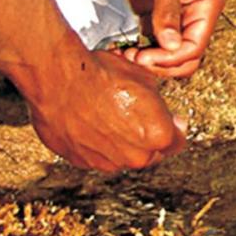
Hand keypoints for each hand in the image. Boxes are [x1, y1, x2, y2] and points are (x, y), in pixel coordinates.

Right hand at [27, 46, 186, 173]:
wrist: (58, 78)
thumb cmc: (101, 73)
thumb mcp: (144, 78)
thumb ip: (159, 106)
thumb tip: (167, 116)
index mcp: (157, 135)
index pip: (177, 141)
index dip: (173, 128)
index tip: (168, 121)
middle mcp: (135, 156)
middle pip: (150, 153)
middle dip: (146, 137)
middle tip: (133, 114)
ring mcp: (107, 163)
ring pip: (122, 157)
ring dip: (120, 142)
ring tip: (106, 114)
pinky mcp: (82, 162)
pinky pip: (97, 156)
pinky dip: (96, 144)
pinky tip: (88, 121)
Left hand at [113, 0, 223, 77]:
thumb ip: (167, 11)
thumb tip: (171, 46)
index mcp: (206, 6)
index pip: (194, 47)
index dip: (171, 58)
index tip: (146, 56)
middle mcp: (193, 16)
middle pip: (184, 58)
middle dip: (161, 64)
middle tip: (135, 59)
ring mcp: (173, 18)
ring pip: (166, 55)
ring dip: (147, 61)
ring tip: (124, 55)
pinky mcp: (153, 17)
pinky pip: (150, 44)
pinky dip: (137, 51)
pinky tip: (119, 50)